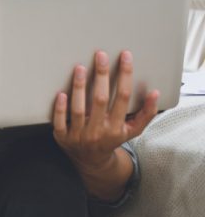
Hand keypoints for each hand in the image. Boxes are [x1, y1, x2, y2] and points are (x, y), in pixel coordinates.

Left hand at [53, 50, 158, 173]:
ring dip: (79, 87)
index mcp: (116, 127)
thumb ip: (146, 113)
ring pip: (79, 109)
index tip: (125, 56)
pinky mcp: (62, 137)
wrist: (92, 161)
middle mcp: (98, 131)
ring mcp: (79, 134)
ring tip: (80, 68)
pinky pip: (60, 122)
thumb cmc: (112, 139)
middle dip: (102, 76)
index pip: (122, 97)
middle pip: (100, 100)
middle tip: (100, 55)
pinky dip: (60, 108)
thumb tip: (155, 93)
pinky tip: (61, 93)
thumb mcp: (132, 130)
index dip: (125, 75)